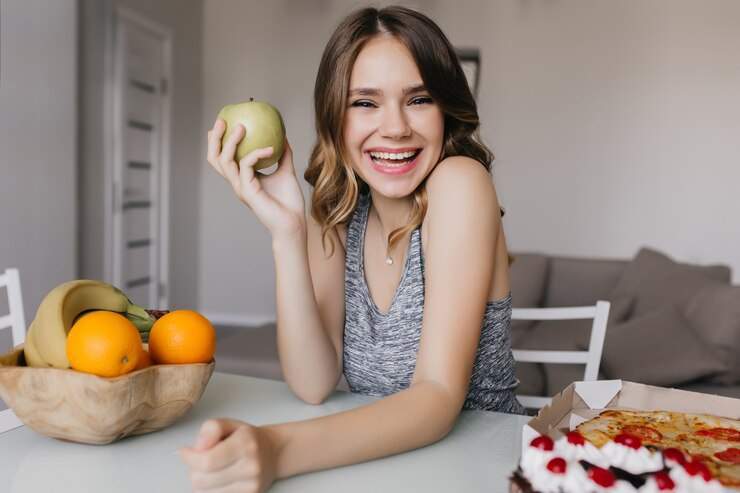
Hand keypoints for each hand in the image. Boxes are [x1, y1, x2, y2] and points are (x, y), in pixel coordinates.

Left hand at [180, 419, 277, 492]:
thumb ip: (211, 428)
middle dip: (193, 470)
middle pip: (202, 480)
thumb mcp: (230, 424)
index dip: (189, 458)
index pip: (206, 461)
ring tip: (210, 470)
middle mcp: (251, 467)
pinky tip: (216, 480)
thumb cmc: (247, 438)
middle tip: (200, 460)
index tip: (186, 451)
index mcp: (245, 444)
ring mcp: (251, 486)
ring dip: (200, 482)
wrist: (273, 453)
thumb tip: (198, 447)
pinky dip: (210, 490)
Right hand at [207, 118, 305, 239]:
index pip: (224, 159)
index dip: (219, 142)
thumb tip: (283, 136)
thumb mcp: (286, 172)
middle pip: (215, 159)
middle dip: (215, 139)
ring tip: (241, 127)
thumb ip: (283, 155)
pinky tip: (271, 148)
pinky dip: (256, 153)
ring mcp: (241, 188)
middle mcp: (238, 183)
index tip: (224, 123)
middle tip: (221, 121)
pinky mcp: (248, 192)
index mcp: (243, 179)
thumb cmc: (290, 202)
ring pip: (225, 161)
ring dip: (231, 142)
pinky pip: (246, 166)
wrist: (294, 222)